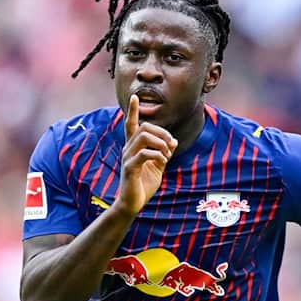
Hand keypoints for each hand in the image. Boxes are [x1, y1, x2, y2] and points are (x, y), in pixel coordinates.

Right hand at [113, 94, 177, 217]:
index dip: (133, 111)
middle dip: (161, 132)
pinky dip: (157, 154)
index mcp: (134, 147)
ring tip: (167, 154)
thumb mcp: (158, 167)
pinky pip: (144, 154)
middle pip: (143, 127)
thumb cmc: (144, 185)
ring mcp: (127, 158)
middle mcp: (128, 149)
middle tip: (171, 145)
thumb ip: (164, 153)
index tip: (135, 96)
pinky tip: (163, 161)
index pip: (131, 124)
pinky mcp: (129, 168)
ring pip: (143, 137)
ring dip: (160, 143)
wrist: (133, 204)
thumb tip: (173, 141)